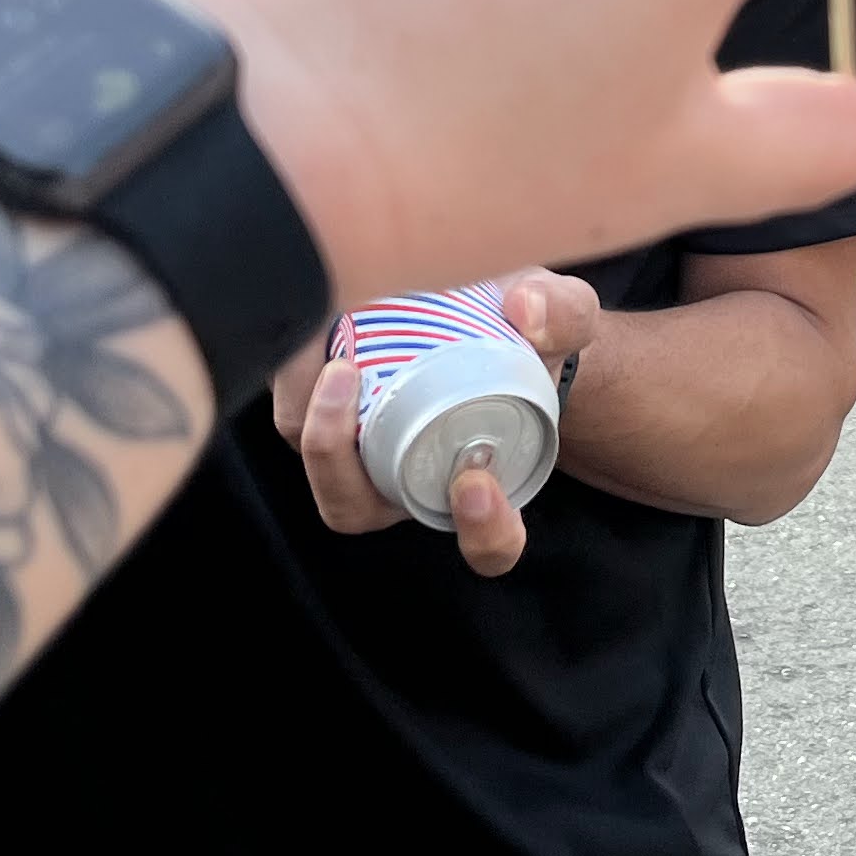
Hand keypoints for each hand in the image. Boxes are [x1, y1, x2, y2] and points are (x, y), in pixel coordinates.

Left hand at [273, 272, 602, 570]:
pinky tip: (309, 313)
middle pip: (356, 506)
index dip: (484, 530)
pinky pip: (293, 408)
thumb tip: (526, 314)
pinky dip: (290, 370)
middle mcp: (414, 484)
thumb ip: (563, 315)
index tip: (477, 481)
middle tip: (347, 373)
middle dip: (335, 453)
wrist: (496, 311)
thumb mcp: (565, 315)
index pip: (488, 544)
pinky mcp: (324, 413)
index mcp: (484, 487)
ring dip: (301, 403)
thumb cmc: (532, 331)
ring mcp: (366, 455)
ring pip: (313, 457)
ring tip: (318, 330)